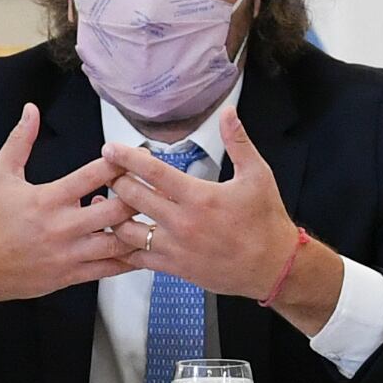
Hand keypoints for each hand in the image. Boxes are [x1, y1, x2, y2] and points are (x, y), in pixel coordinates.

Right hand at [0, 106, 133, 316]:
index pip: (93, 176)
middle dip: (137, 196)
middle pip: (116, 211)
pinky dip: (128, 259)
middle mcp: (62, 227)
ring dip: (136, 228)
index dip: (119, 163)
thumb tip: (31, 110)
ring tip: (146, 216)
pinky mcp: (70, 275)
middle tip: (148, 187)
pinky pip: (108, 269)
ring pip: (118, 243)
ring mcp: (68, 254)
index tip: (134, 154)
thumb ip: (20, 141)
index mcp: (48, 199)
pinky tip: (137, 246)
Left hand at [101, 110, 328, 317]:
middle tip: (109, 173)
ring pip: (128, 231)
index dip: (126, 158)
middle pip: (132, 198)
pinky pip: (138, 258)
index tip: (110, 149)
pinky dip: (126, 247)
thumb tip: (228, 113)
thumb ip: (238, 142)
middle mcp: (182, 223)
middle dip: (116, 182)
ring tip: (110, 204)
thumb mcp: (257, 175)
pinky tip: (121, 236)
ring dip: (115, 215)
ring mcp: (176, 248)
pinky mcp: (175, 268)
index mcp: (198, 197)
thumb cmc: (266, 222)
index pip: (152, 172)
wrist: (274, 267)